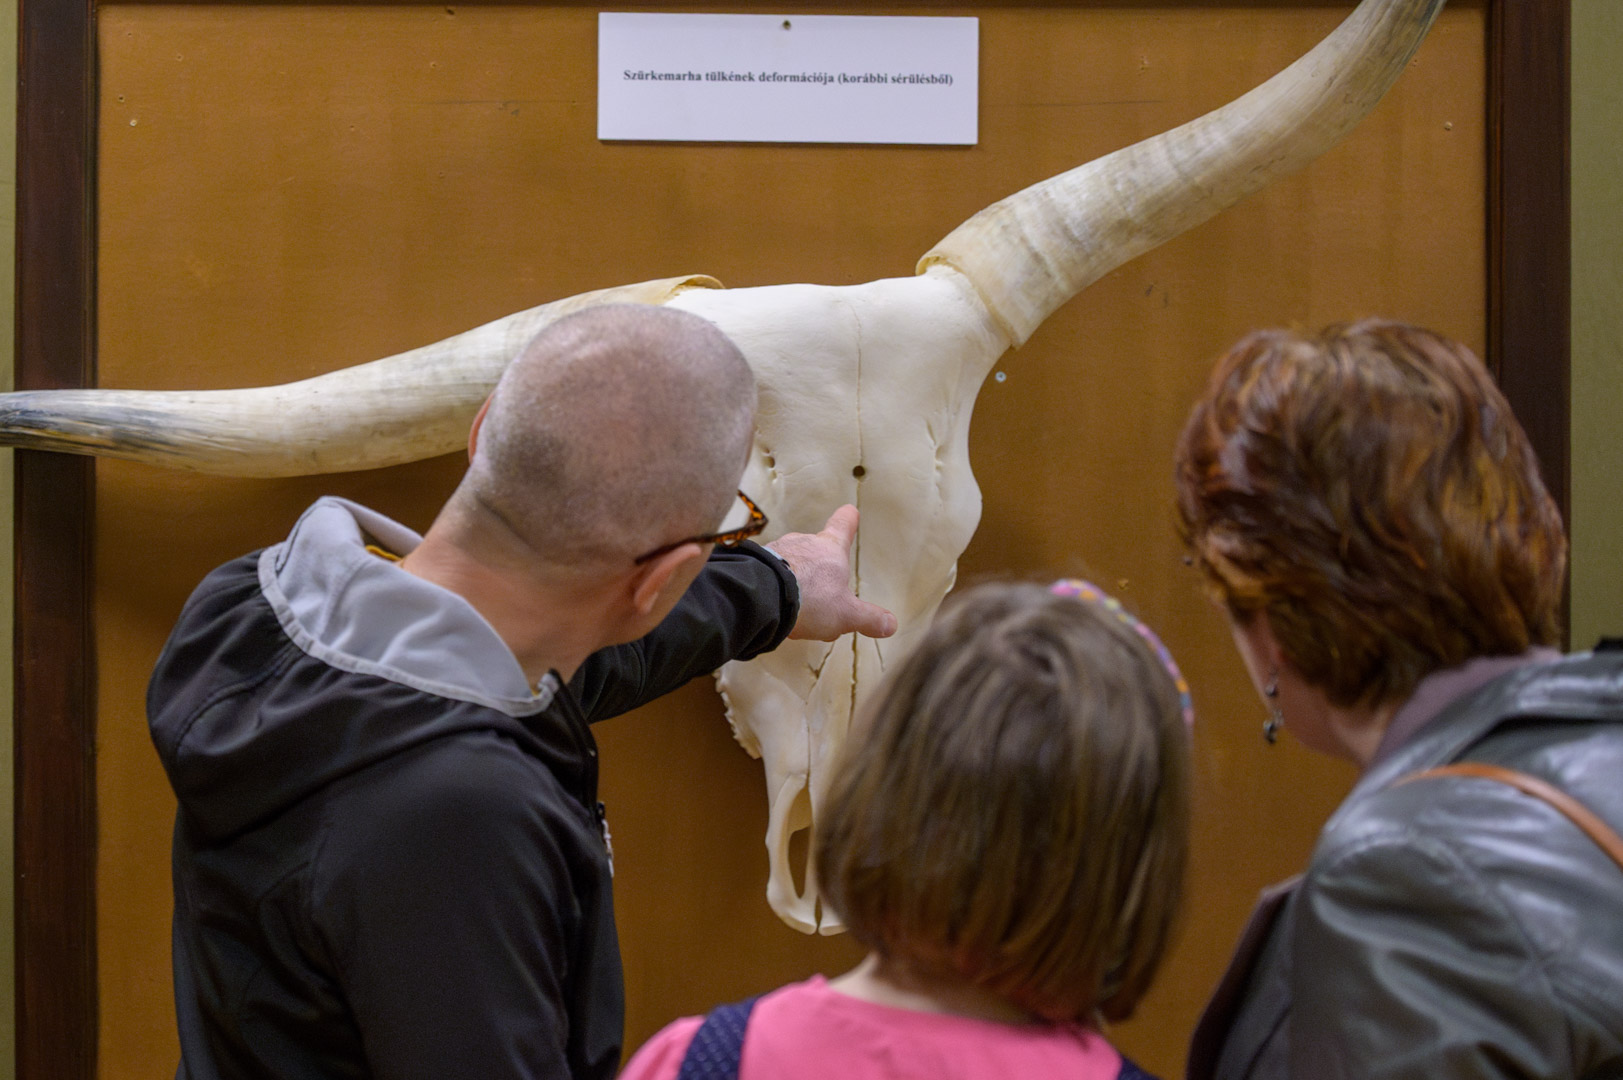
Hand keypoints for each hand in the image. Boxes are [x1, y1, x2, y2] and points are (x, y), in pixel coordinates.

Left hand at [767, 505, 897, 640]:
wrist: (763, 598)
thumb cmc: (811, 599)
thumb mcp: (845, 614)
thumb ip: (868, 618)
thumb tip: (890, 624)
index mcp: (830, 549)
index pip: (843, 525)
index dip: (848, 520)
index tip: (850, 512)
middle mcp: (804, 542)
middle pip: (816, 548)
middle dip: (820, 566)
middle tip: (823, 591)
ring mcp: (778, 550)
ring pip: (792, 561)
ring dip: (796, 577)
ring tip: (798, 605)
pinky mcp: (757, 563)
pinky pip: (771, 571)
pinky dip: (776, 584)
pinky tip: (776, 605)